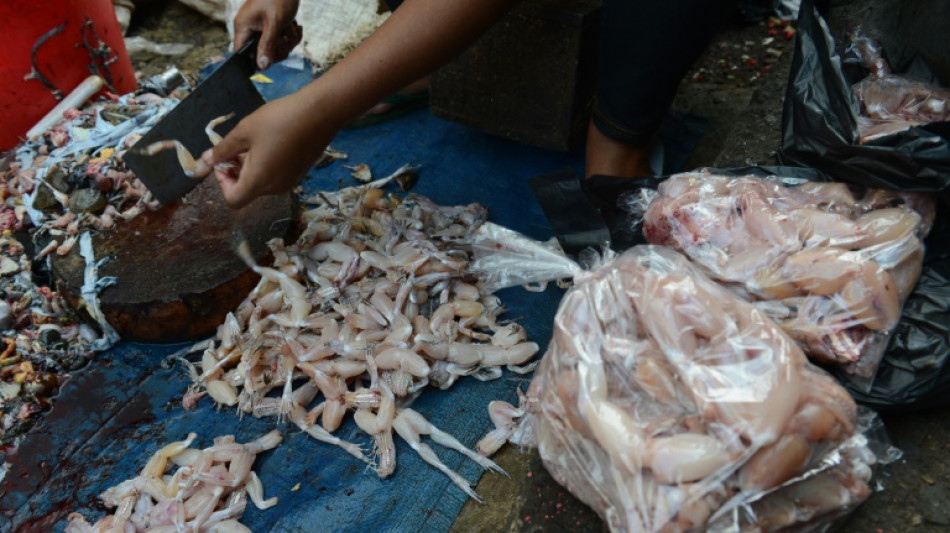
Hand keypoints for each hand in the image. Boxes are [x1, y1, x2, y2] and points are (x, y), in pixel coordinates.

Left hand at [203, 92, 332, 207]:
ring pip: (262, 183)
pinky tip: (273, 141)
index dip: (222, 183)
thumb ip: (222, 150)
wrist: (320, 113)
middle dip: (237, 171)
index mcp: (259, 181)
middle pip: (248, 190)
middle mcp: (275, 188)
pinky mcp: (299, 173)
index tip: (224, 161)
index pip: (233, 200)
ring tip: (256, 140)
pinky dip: (268, 165)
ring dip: (252, 167)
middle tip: (238, 145)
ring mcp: (290, 182)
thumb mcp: (244, 131)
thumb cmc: (278, 120)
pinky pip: (276, 176)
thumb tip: (205, 162)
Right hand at [233, 0, 301, 69]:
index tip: (270, 59)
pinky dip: (292, 37)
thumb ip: (268, 45)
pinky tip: (295, 26)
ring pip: (276, 50)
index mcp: (244, 27)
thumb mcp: (274, 23)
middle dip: (279, 49)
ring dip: (289, 42)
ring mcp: (262, 30)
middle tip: (287, 37)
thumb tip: (262, 66)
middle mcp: (250, 29)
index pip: (241, 53)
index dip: (255, 61)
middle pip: (262, 55)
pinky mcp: (273, 29)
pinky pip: (283, 43)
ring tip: (293, 27)